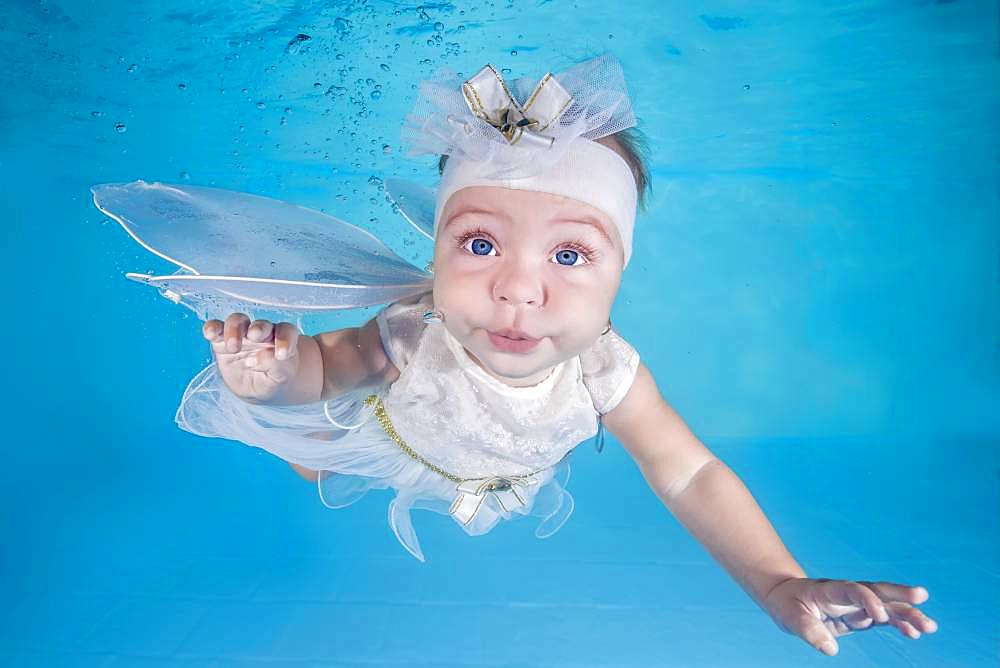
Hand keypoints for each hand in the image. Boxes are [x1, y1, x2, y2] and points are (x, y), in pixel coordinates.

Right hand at [203, 313, 301, 401]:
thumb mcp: (281, 376)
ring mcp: (241, 334)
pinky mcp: (222, 341)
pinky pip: (216, 329)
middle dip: (258, 328)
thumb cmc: (274, 377)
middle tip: (255, 336)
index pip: (286, 332)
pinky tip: (210, 333)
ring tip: (233, 346)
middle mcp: (262, 332)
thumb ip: (277, 365)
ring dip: (234, 329)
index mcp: (281, 338)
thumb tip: (264, 356)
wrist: (259, 386)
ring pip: (238, 322)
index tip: (282, 354)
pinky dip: (212, 328)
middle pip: (260, 324)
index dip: (285, 339)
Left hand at [763, 577, 937, 655]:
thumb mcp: (790, 617)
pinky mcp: (861, 615)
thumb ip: (809, 630)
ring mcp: (856, 604)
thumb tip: (830, 649)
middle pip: (876, 590)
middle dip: (898, 593)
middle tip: (922, 595)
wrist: (786, 597)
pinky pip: (884, 619)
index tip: (878, 615)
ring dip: (907, 613)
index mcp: (829, 589)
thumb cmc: (787, 604)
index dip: (866, 599)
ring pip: (886, 605)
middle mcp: (848, 594)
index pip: (852, 590)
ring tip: (929, 626)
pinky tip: (915, 633)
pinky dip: (900, 625)